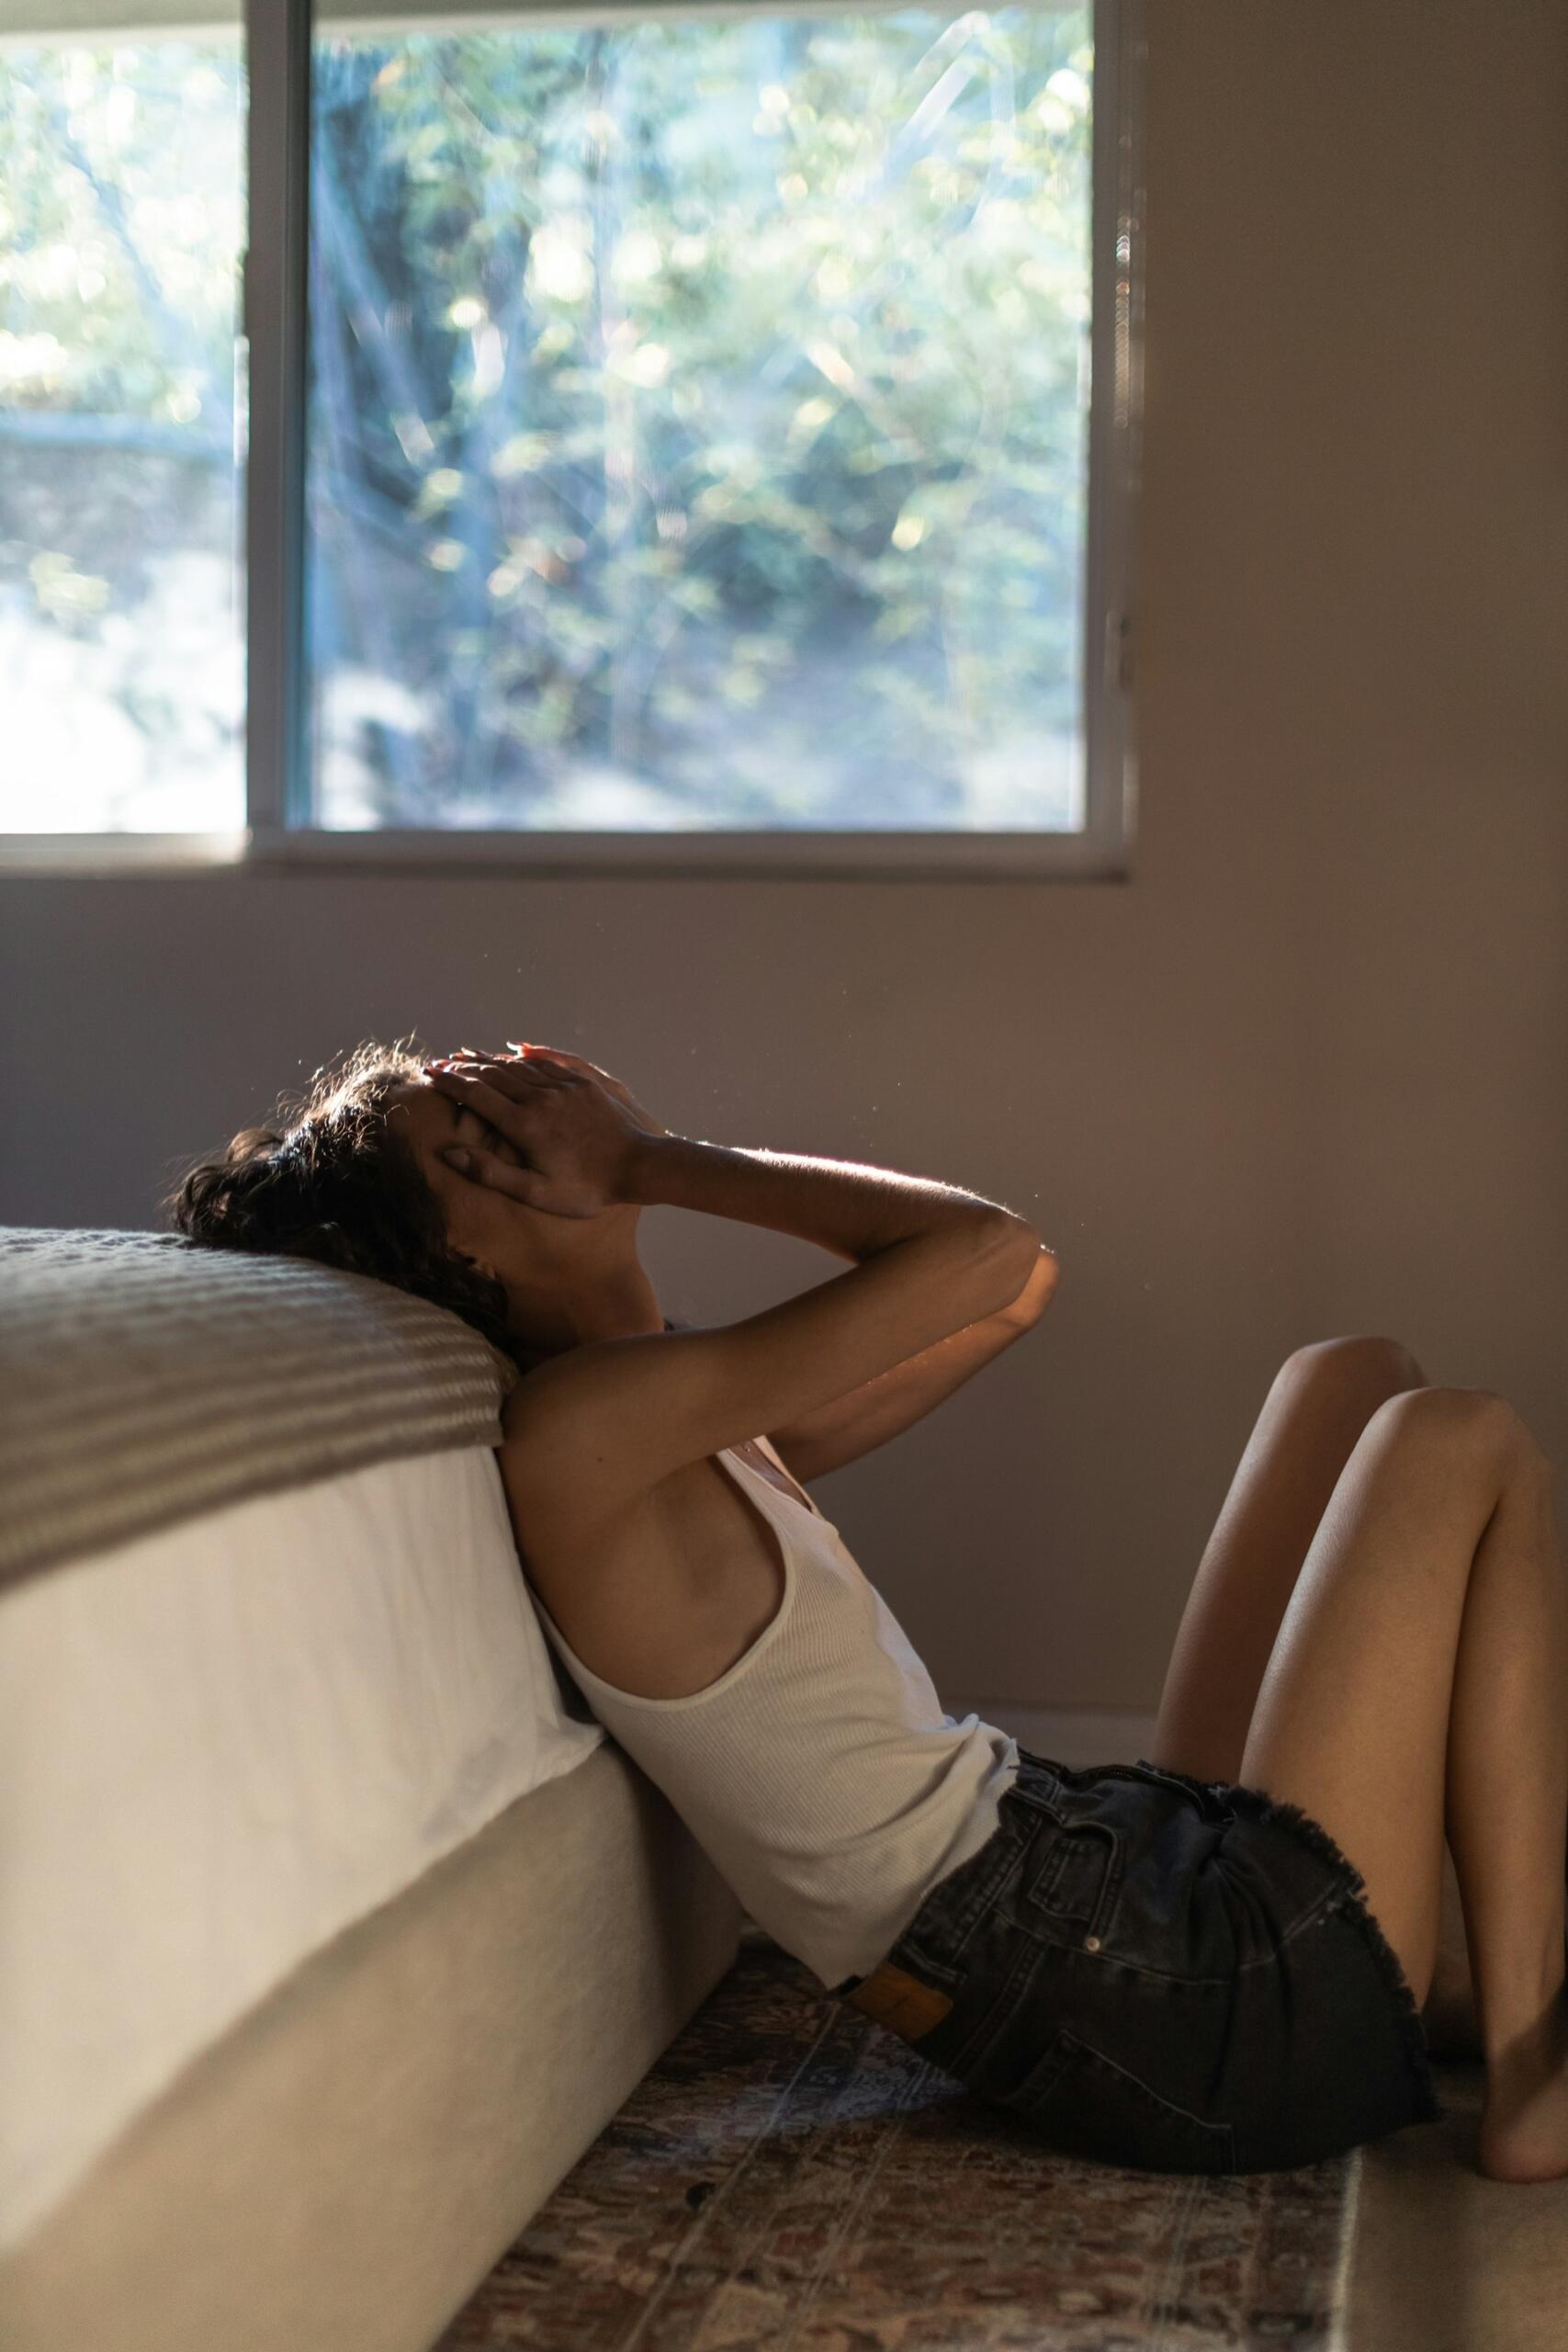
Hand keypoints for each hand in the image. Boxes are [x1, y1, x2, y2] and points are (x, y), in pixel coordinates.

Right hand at [421, 1046, 670, 1218]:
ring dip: (492, 1060)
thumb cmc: (588, 1189)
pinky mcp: (584, 1084)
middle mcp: (541, 1098)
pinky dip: (528, 1055)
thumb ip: (490, 1173)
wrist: (640, 1166)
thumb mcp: (535, 1192)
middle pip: (494, 1075)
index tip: (430, 1074)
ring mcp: (564, 1087)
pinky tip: (518, 1051)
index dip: (450, 1082)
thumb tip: (449, 1153)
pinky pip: (550, 1062)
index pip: (477, 1095)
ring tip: (470, 1054)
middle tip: (441, 1062)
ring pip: (519, 1066)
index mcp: (524, 1124)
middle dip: (464, 1067)